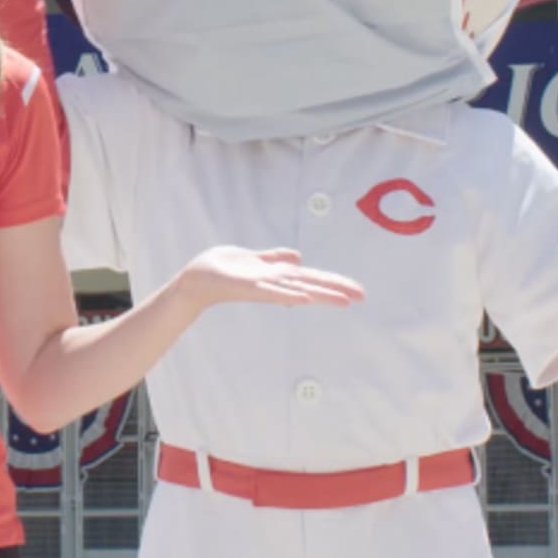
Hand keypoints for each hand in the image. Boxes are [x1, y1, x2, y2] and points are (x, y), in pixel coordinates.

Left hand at [173, 246, 365, 312]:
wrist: (195, 278)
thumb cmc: (222, 268)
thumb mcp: (253, 258)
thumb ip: (274, 257)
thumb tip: (299, 257)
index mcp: (277, 275)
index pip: (312, 278)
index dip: (335, 283)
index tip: (358, 291)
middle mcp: (274, 283)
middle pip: (311, 285)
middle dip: (336, 290)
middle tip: (362, 297)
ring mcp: (262, 286)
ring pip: (296, 289)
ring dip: (319, 294)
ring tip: (343, 300)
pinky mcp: (247, 288)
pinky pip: (270, 292)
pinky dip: (286, 295)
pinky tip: (303, 298)